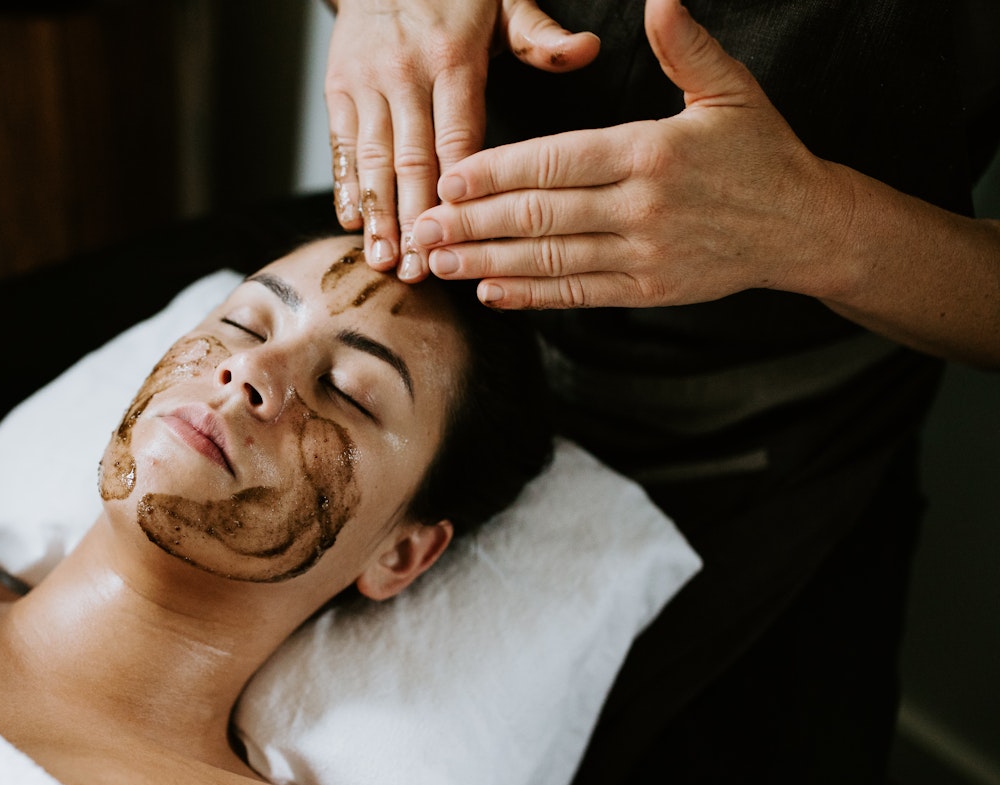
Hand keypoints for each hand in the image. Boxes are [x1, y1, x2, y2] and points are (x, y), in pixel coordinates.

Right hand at [324, 1, 599, 279]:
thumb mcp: (506, 1)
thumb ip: (540, 36)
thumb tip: (585, 50)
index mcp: (453, 61)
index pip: (457, 139)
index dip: (460, 193)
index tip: (464, 236)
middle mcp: (406, 76)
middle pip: (411, 161)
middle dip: (415, 220)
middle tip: (419, 270)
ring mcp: (367, 84)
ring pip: (372, 161)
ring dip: (377, 216)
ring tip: (383, 261)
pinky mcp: (339, 90)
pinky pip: (342, 146)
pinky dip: (346, 187)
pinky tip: (352, 224)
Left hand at [413, 0, 845, 308]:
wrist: (805, 226)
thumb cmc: (762, 152)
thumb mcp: (732, 89)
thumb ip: (685, 47)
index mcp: (652, 152)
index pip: (557, 162)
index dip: (497, 172)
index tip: (449, 177)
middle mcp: (643, 207)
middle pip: (540, 215)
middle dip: (472, 223)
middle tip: (421, 227)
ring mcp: (645, 253)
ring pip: (551, 260)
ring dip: (487, 262)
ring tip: (437, 262)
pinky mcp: (648, 289)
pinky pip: (578, 294)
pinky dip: (530, 295)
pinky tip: (489, 290)